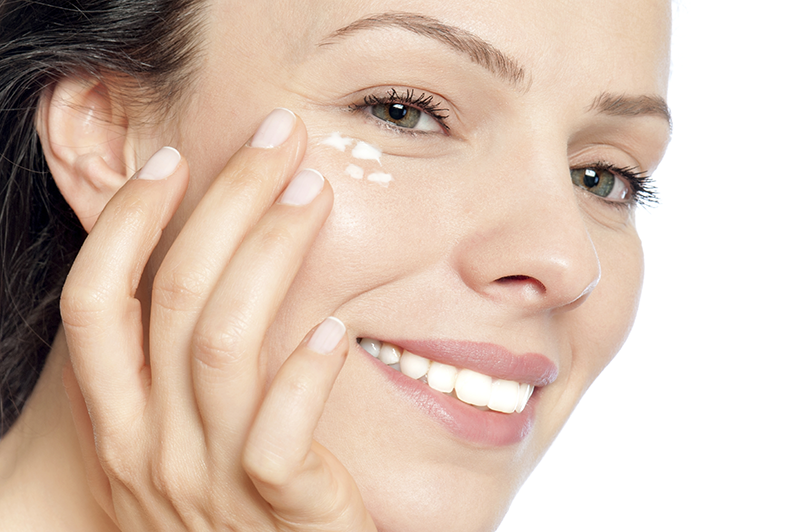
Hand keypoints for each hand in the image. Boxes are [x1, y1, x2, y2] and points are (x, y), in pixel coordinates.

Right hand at [59, 109, 375, 530]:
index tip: (172, 160)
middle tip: (278, 139)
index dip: (125, 223)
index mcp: (118, 418)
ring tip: (314, 193)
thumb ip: (171, 361)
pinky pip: (277, 435)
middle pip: (174, 297)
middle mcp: (150, 445)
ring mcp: (211, 478)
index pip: (94, 302)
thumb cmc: (224, 496)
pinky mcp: (281, 509)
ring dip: (271, 254)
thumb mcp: (175, 431)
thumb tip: (190, 257)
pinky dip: (304, 372)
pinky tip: (335, 325)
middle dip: (227, 202)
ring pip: (225, 345)